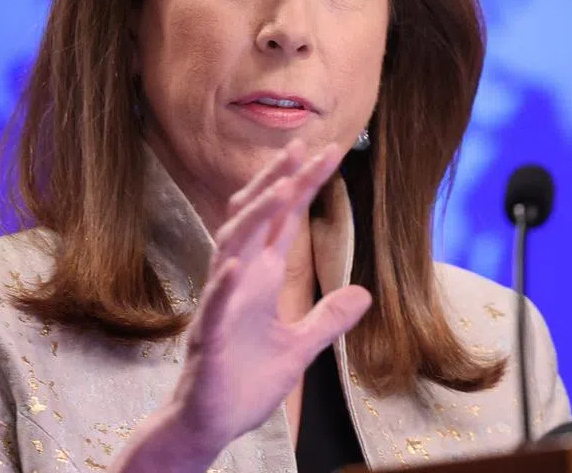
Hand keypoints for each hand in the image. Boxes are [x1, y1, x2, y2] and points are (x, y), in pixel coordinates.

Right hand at [118, 140, 371, 471]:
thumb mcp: (300, 349)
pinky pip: (214, 306)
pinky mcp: (208, 339)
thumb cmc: (245, 381)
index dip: (303, 187)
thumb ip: (328, 319)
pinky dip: (224, 284)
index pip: (285, 223)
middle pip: (257, 220)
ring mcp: (221, 306)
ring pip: (233, 248)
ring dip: (256, 218)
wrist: (210, 425)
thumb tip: (364, 293)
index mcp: (260, 279)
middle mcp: (238, 281)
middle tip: (303, 147)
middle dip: (279, 182)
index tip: (327, 153)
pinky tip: (237, 263)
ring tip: (281, 188)